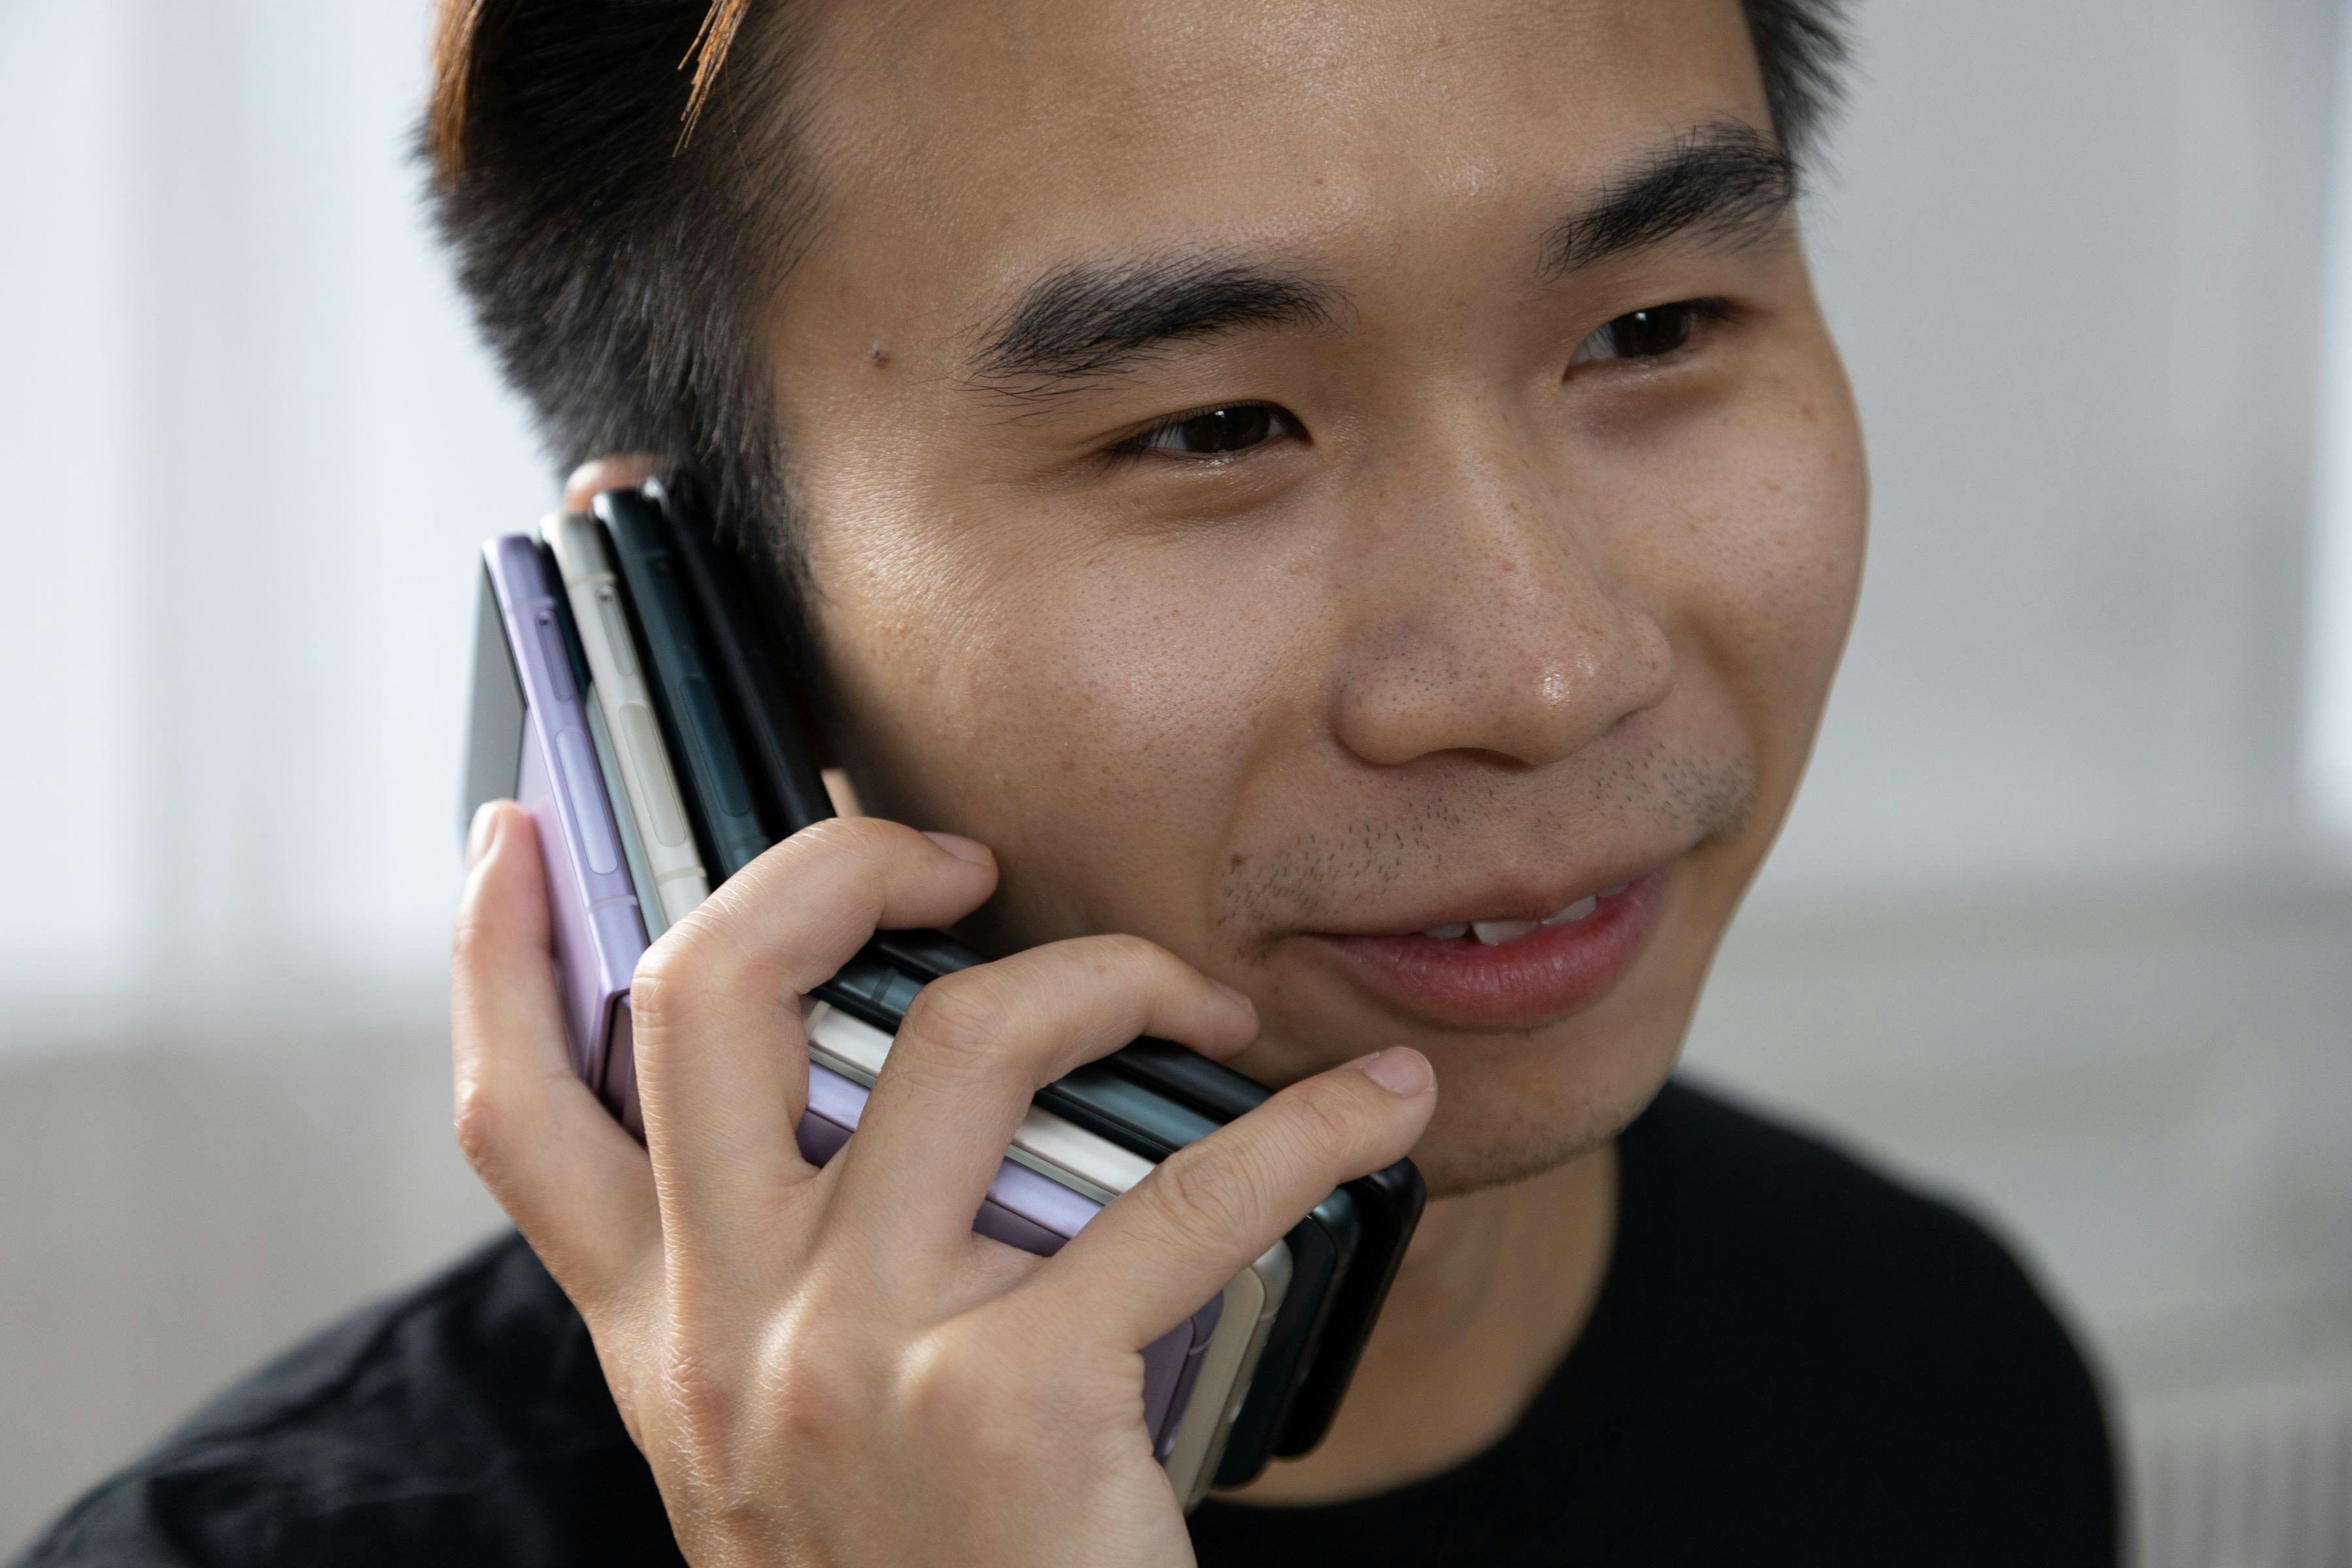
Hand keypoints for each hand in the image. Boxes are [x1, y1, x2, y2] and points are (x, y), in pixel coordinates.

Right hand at [449, 804, 1435, 1565]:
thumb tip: (859, 1106)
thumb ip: (772, 1294)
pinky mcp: (1015, 1396)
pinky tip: (1377, 1106)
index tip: (511, 837)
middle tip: (948, 862)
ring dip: (1112, 974)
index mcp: (665, 1337)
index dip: (491, 955)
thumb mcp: (776, 1447)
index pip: (514, 1116)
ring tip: (1199, 999)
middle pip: (710, 1001)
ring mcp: (862, 1352)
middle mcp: (732, 1327)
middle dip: (828, 871)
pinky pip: (1188, 1190)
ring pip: (969, 1040)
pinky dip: (1310, 1127)